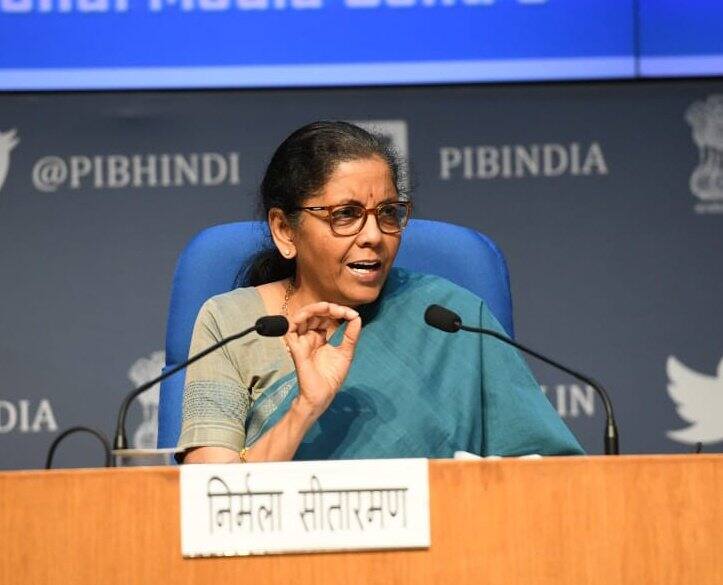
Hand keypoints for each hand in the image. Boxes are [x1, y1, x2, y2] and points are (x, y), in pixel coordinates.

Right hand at [284, 302, 361, 419]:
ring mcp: (301, 341)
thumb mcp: (346, 351)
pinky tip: (312, 315)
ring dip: (314, 309)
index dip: (336, 311)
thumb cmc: (332, 376)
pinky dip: (300, 317)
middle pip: (313, 313)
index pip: (325, 317)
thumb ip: (351, 334)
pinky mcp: (295, 347)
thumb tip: (357, 317)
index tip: (351, 314)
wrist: (323, 394)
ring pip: (301, 316)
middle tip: (341, 311)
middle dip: (327, 308)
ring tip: (328, 308)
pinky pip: (291, 328)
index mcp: (320, 337)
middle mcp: (309, 336)